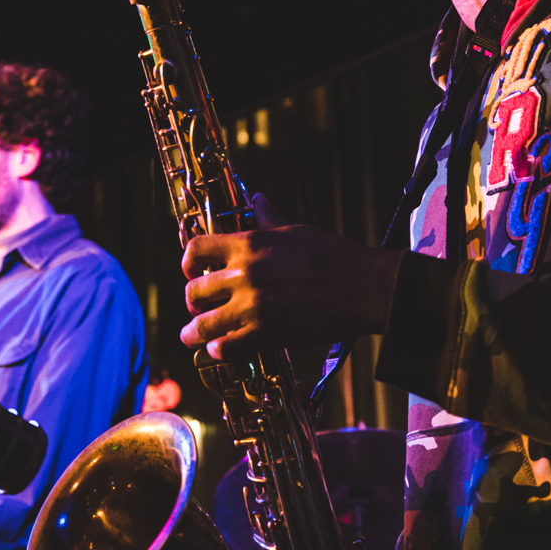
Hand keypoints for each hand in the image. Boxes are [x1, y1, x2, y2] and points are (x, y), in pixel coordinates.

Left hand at [179, 195, 402, 358]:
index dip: (188, 261)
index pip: (197, 248)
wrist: (363, 287)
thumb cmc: (334, 255)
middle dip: (192, 300)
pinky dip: (218, 349)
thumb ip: (269, 218)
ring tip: (191, 336)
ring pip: (203, 323)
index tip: (192, 270)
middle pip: (194, 290)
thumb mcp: (296, 230)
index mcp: (249, 244)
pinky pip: (226, 347)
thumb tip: (257, 200)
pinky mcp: (266, 333)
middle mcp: (244, 274)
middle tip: (198, 307)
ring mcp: (252, 306)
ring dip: (193, 331)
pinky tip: (219, 349)